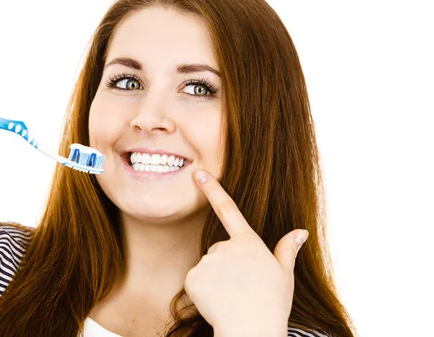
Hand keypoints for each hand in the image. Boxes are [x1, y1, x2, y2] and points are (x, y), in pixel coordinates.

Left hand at [183, 169, 308, 336]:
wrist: (250, 331)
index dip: (212, 189)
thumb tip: (301, 232)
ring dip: (215, 278)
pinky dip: (202, 291)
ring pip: (207, 265)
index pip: (228, 209)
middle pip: (219, 249)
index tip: (198, 173)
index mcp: (249, 243)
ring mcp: (208, 260)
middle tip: (240, 286)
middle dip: (225, 264)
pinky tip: (215, 302)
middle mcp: (226, 246)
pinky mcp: (193, 277)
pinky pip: (195, 280)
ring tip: (230, 296)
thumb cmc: (271, 305)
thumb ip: (288, 250)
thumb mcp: (284, 275)